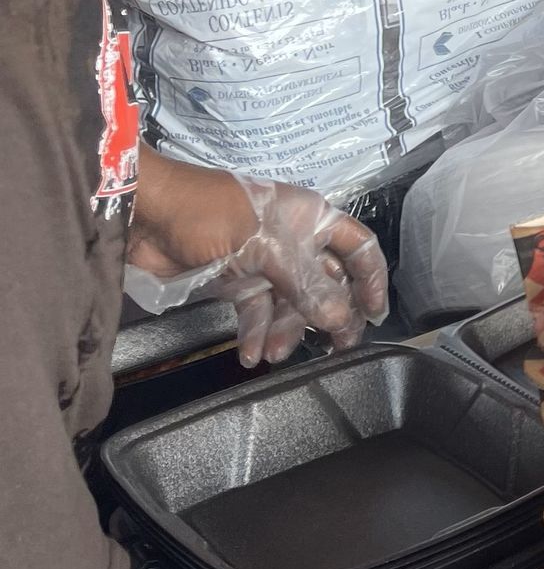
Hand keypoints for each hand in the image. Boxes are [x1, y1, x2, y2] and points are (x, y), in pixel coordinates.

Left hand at [125, 151, 388, 368]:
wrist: (146, 214)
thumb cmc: (211, 214)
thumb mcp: (265, 248)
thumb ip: (306, 286)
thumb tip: (341, 320)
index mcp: (310, 218)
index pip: (358, 247)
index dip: (371, 279)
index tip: (373, 314)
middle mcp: (294, 239)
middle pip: (326, 282)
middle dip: (329, 316)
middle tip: (334, 349)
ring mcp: (264, 262)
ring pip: (291, 303)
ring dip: (286, 330)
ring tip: (273, 354)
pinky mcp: (235, 280)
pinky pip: (257, 311)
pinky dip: (255, 332)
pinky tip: (250, 353)